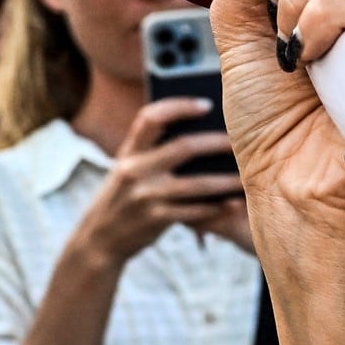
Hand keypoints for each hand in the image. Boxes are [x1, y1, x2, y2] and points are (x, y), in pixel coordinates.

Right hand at [71, 98, 243, 264]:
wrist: (99, 239)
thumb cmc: (123, 198)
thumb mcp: (127, 170)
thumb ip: (152, 153)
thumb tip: (201, 136)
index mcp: (128, 152)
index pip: (150, 118)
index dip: (179, 107)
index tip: (205, 104)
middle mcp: (134, 170)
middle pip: (183, 148)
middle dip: (216, 143)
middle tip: (239, 142)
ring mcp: (145, 196)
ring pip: (196, 185)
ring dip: (225, 181)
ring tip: (246, 177)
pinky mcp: (155, 220)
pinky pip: (195, 212)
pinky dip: (217, 208)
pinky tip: (234, 204)